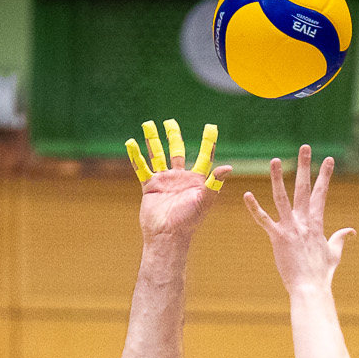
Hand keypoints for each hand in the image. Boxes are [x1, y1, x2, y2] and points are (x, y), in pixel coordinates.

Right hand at [128, 119, 234, 240]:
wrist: (168, 236)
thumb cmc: (189, 221)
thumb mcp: (205, 200)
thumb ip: (214, 183)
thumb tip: (228, 167)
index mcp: (196, 180)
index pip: (203, 156)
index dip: (208, 142)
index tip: (211, 127)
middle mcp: (180, 178)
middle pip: (177, 151)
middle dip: (173, 136)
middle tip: (171, 121)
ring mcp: (164, 181)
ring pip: (157, 155)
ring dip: (152, 140)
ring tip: (148, 124)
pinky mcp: (150, 186)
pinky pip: (141, 168)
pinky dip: (135, 156)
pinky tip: (130, 143)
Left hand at [244, 145, 354, 294]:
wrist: (311, 289)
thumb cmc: (322, 274)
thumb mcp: (334, 254)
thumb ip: (341, 239)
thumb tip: (351, 231)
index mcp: (316, 224)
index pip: (321, 194)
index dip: (325, 176)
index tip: (328, 159)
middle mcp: (304, 222)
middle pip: (304, 189)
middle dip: (305, 167)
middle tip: (305, 147)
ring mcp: (290, 229)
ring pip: (282, 199)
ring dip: (278, 179)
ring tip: (275, 160)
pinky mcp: (277, 238)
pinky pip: (264, 220)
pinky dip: (255, 208)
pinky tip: (247, 195)